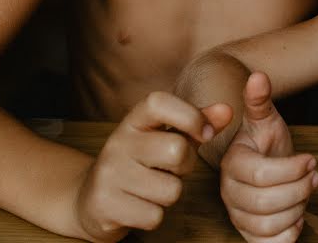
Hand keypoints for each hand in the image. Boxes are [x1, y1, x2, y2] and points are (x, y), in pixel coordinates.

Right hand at [74, 91, 232, 241]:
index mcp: (134, 121)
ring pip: (170, 190)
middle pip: (176, 150)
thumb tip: (227, 111)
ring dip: (169, 194)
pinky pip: (154, 216)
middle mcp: (118, 143)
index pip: (159, 102)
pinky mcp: (105, 206)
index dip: (189, 115)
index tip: (204, 133)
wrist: (90, 199)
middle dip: (185, 166)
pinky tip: (139, 206)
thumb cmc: (141, 163)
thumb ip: (197, 123)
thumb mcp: (166, 137)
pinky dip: (154, 216)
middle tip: (171, 169)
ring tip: (152, 187)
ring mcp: (109, 174)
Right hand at [220, 72, 317, 241]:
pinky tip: (297, 217)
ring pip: (268, 225)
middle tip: (315, 176)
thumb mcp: (266, 119)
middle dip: (300, 190)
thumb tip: (258, 76)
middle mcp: (228, 192)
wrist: (264, 162)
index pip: (261, 175)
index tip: (312, 159)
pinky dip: (287, 235)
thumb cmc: (266, 141)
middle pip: (266, 203)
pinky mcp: (247, 233)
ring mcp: (236, 214)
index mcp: (232, 162)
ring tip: (307, 192)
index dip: (293, 169)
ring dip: (297, 210)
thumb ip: (260, 100)